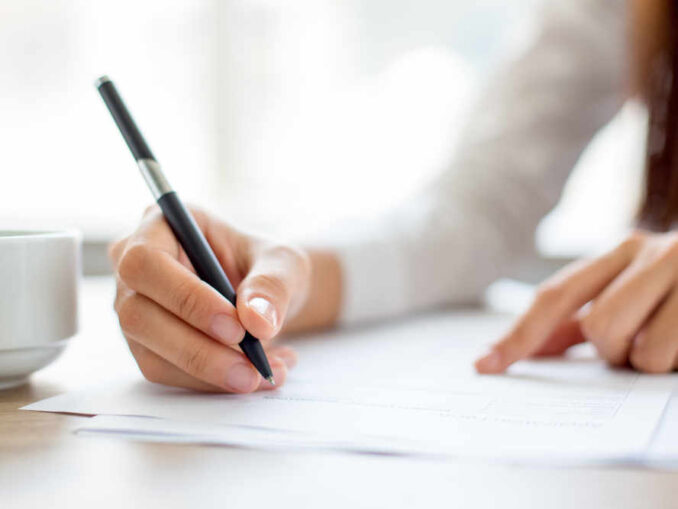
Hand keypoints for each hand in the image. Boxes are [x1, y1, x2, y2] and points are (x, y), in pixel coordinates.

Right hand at [110, 206, 310, 391]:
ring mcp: (134, 308)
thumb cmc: (267, 266)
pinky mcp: (145, 345)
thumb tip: (257, 321)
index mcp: (160, 225)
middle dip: (197, 348)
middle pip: (138, 314)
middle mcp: (134, 267)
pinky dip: (211, 383)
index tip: (235, 327)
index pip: (147, 262)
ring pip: (151, 353)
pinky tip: (253, 376)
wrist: (267, 297)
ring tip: (262, 374)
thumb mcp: (284, 263)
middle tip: (250, 367)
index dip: (186, 298)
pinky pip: (166, 374)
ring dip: (209, 373)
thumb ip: (272, 284)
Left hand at [476, 230, 677, 373]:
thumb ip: (583, 317)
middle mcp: (653, 251)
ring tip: (676, 341)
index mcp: (622, 249)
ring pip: (642, 351)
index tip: (486, 365)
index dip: (519, 334)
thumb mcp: (634, 291)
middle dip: (616, 353)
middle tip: (642, 346)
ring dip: (654, 362)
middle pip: (600, 329)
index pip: (555, 297)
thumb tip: (528, 348)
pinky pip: (673, 360)